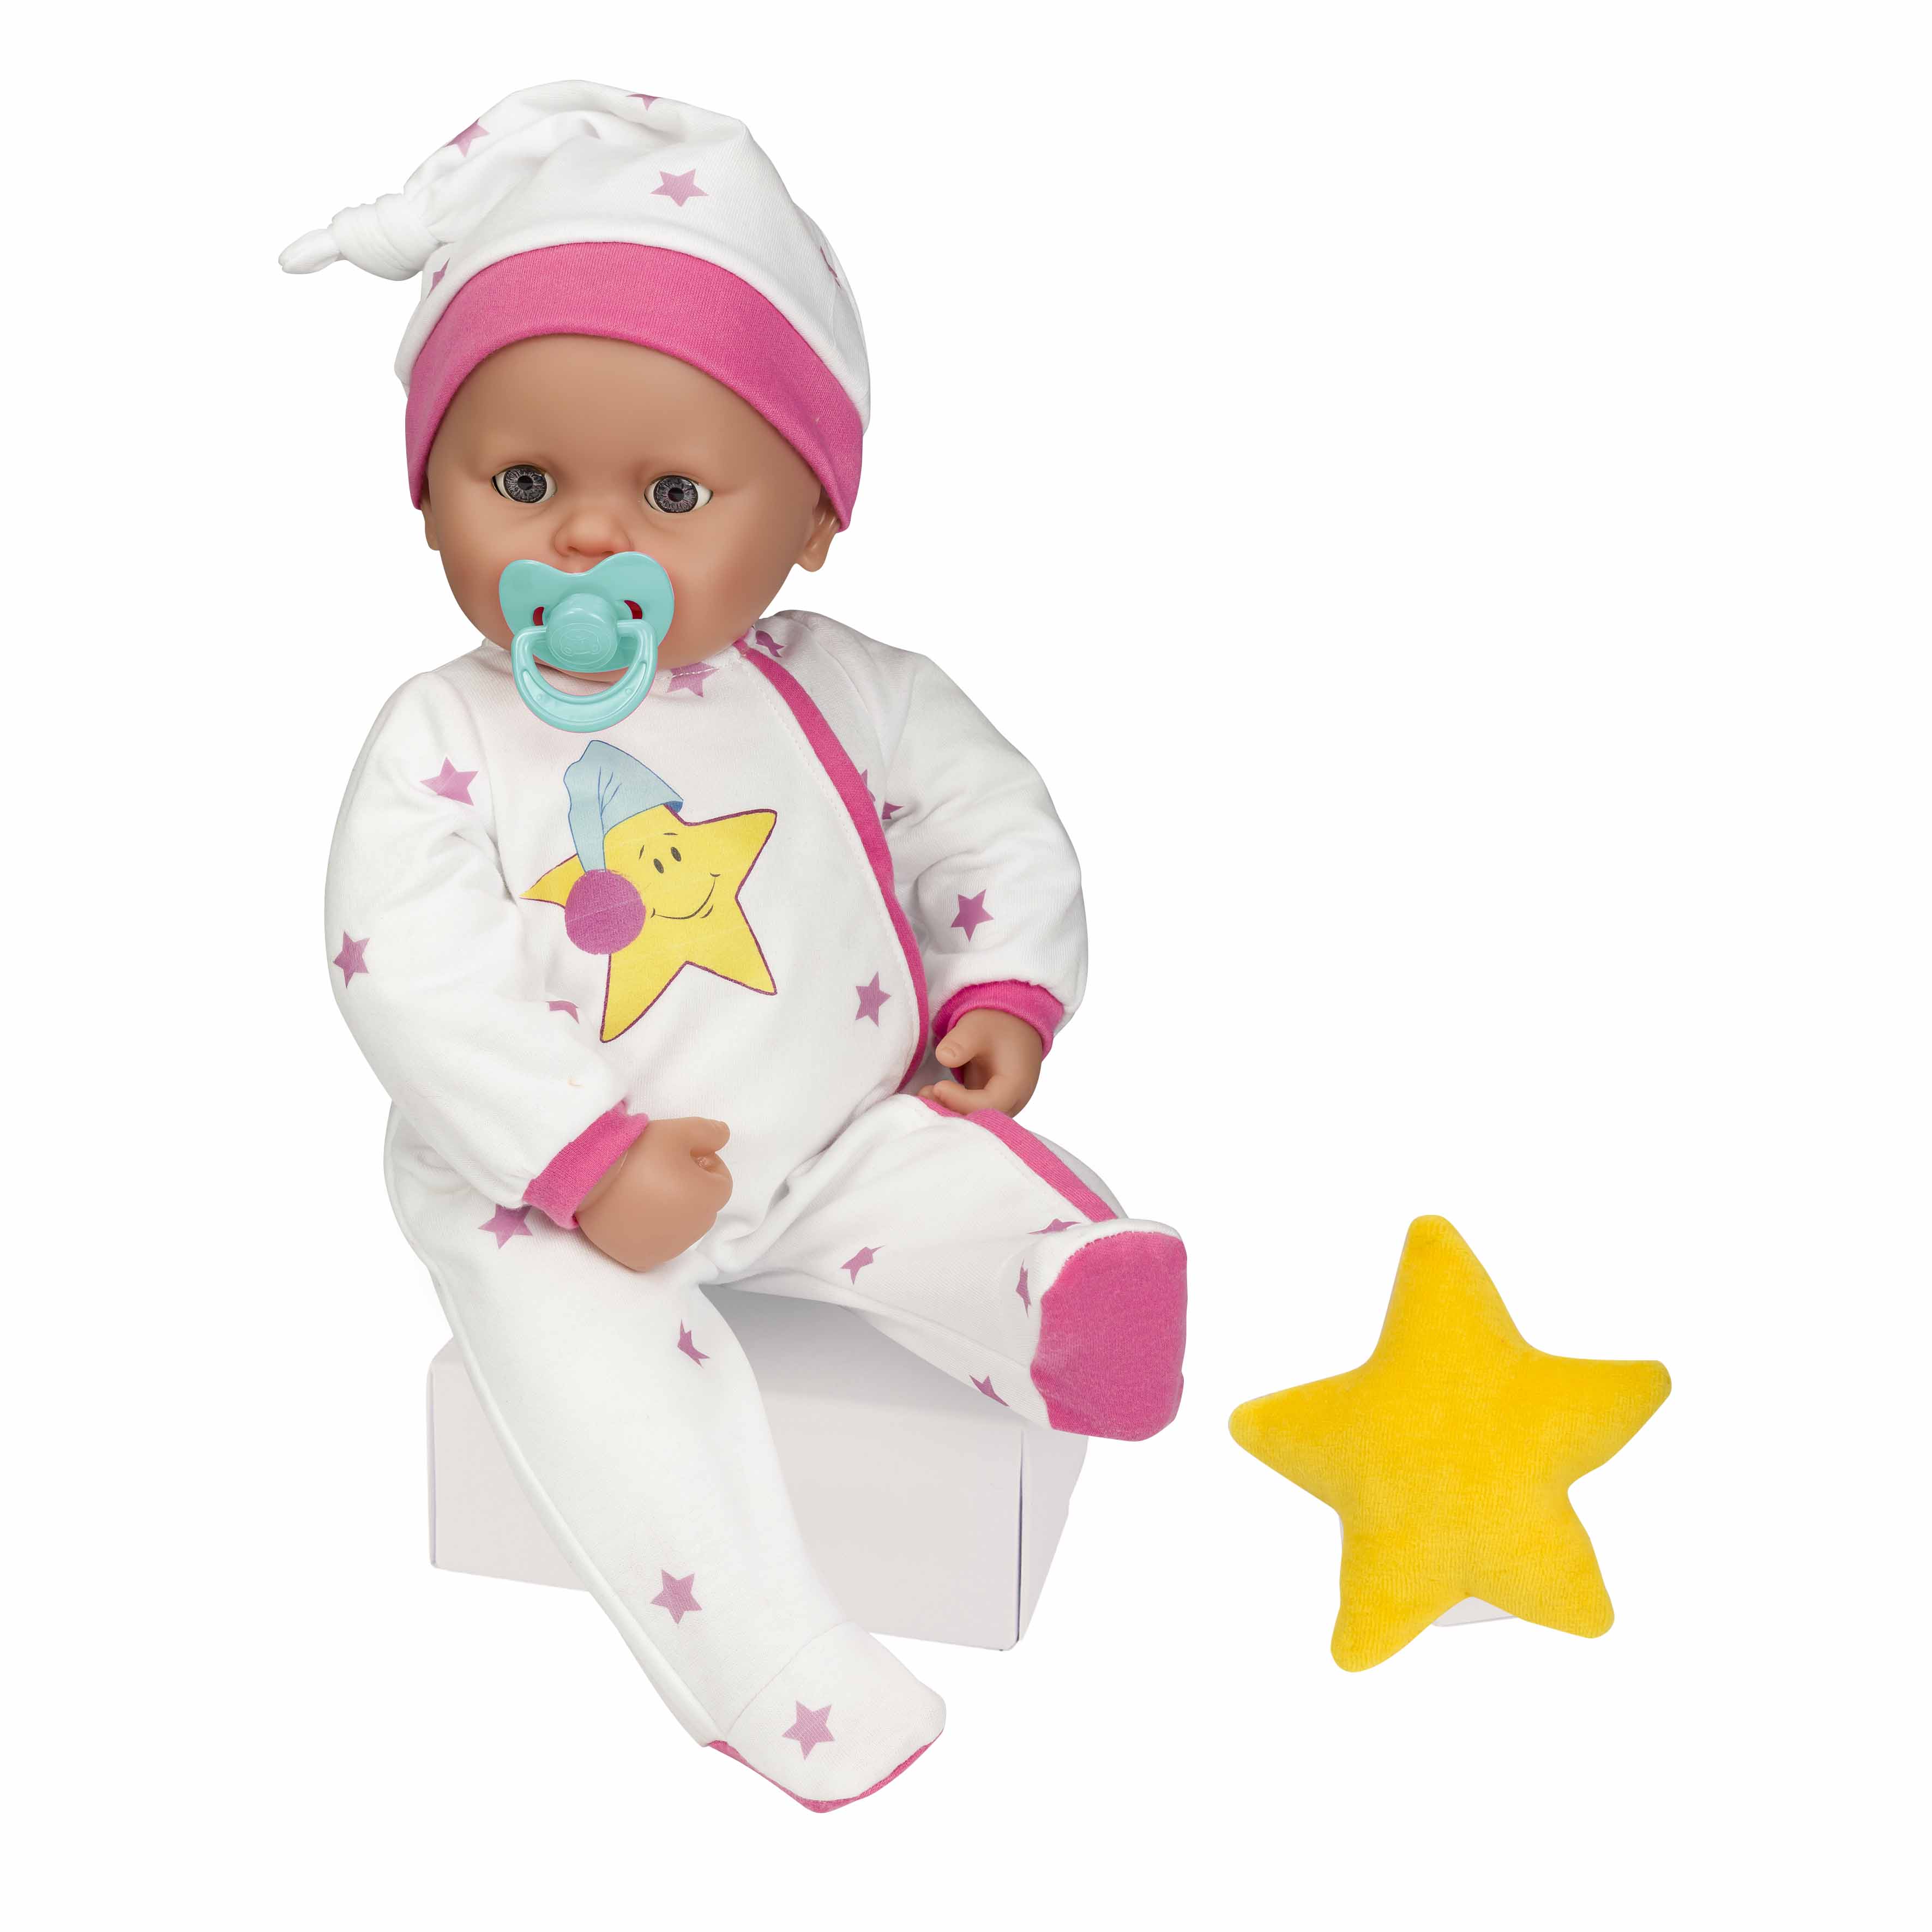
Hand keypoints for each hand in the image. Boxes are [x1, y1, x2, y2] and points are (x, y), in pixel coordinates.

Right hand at [576, 1116, 732, 1270]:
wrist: (587, 1180)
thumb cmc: (637, 1153)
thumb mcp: (677, 1130)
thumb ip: (709, 1132)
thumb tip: (724, 1136)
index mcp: (708, 1199)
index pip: (720, 1181)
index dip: (704, 1162)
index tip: (680, 1154)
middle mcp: (695, 1230)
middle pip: (702, 1206)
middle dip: (690, 1187)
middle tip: (660, 1169)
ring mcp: (669, 1249)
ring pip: (682, 1226)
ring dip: (673, 1210)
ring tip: (644, 1189)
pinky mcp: (644, 1259)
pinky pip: (658, 1245)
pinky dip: (652, 1232)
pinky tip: (635, 1213)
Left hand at [918, 1009, 1043, 1116]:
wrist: (1011, 1021)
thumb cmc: (996, 1024)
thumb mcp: (977, 1027)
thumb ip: (961, 1041)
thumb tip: (943, 1057)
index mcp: (1016, 1083)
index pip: (990, 1104)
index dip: (962, 1101)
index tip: (938, 1086)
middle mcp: (1012, 1100)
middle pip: (983, 1117)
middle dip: (952, 1110)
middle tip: (924, 1095)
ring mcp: (1001, 1103)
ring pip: (976, 1118)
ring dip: (949, 1110)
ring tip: (924, 1095)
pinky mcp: (988, 1100)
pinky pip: (971, 1111)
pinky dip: (952, 1107)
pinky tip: (931, 1096)